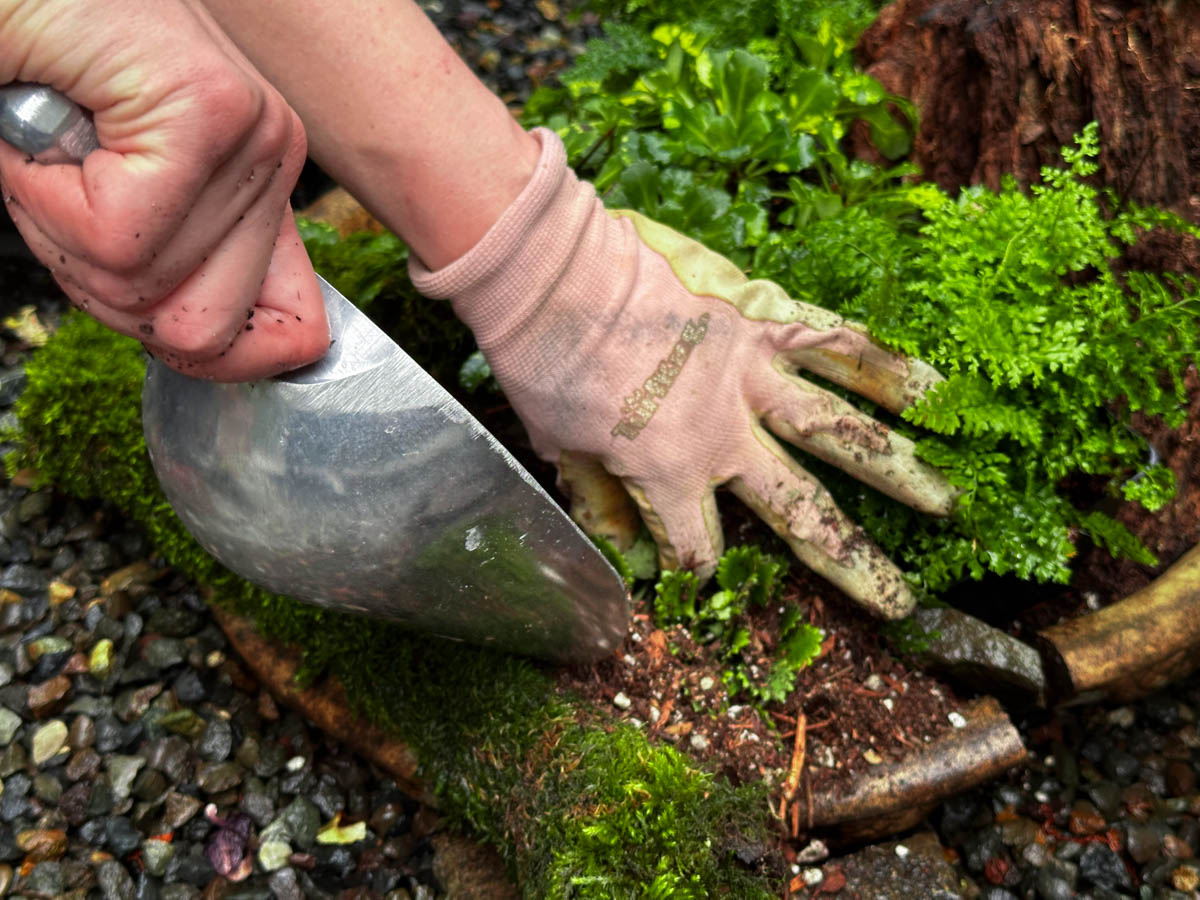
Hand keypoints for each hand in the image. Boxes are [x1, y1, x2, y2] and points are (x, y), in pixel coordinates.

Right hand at [0, 0, 327, 379]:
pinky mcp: (202, 116)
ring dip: (60, 232)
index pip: (288, 330)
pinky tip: (44, 134)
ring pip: (143, 286)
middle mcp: (273, 156)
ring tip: (55, 153)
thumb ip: (178, 269)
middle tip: (69, 203)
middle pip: (199, 329)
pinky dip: (40, 197)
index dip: (221, 357)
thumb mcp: (117, 195)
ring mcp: (248, 133)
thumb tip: (228, 350)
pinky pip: (112, 238)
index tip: (157, 326)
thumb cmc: (43, 73)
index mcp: (261, 184)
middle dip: (104, 287)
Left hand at [412, 128, 956, 617]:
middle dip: (853, 564)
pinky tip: (937, 388)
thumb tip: (619, 550)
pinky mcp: (764, 319)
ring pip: (841, 434)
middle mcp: (726, 437)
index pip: (699, 549)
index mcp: (669, 475)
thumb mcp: (557, 447)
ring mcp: (753, 376)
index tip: (703, 572)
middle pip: (802, 514)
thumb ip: (598, 499)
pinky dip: (886, 366)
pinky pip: (836, 345)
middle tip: (901, 602)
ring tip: (950, 506)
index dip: (699, 568)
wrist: (549, 274)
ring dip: (899, 474)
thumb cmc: (545, 363)